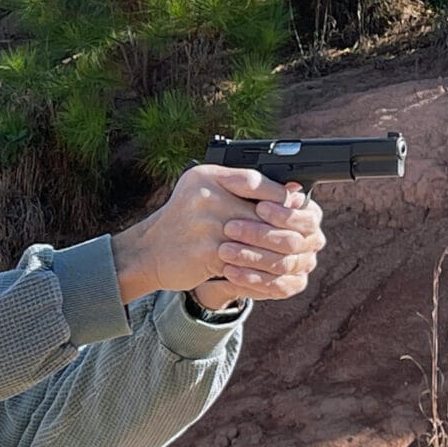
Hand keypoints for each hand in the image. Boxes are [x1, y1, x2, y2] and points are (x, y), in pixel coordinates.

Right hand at [110, 165, 322, 302]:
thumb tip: (290, 191)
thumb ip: (240, 187)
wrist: (149, 251)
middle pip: (260, 212)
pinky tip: (267, 270)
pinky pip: (244, 260)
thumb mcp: (204, 192)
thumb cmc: (184, 221)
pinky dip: (258, 267)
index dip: (278, 196)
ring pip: (256, 238)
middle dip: (281, 228)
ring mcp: (205, 224)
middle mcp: (205, 196)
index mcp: (207, 176)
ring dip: (274, 250)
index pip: (254, 180)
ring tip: (286, 256)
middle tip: (298, 239)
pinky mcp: (206, 251)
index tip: (292, 208)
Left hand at [190, 185, 325, 309]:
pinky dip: (252, 279)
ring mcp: (302, 265)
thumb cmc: (237, 214)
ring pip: (282, 265)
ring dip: (251, 258)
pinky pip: (276, 287)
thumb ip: (262, 188)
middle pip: (292, 242)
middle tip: (230, 228)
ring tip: (224, 250)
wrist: (224, 245)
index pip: (305, 217)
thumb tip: (283, 186)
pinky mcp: (290, 285)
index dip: (283, 214)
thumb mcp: (244, 196)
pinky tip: (230, 271)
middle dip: (260, 235)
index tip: (259, 207)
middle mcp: (310, 242)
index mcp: (309, 216)